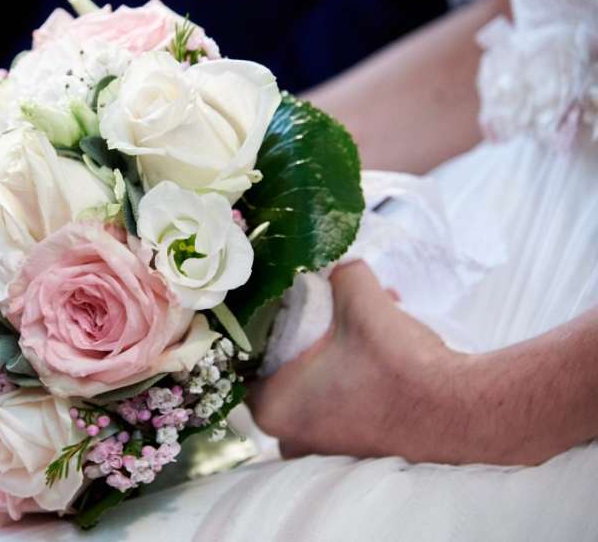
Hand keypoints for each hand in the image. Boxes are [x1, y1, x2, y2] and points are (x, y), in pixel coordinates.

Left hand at [248, 262, 465, 462]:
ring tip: (365, 321)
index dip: (264, 323)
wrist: (459, 411)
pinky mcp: (355, 452)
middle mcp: (290, 437)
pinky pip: (339, 403)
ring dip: (334, 353)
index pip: (246, 357)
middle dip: (307, 333)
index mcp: (273, 407)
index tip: (285, 300)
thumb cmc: (399, 364)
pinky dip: (352, 376)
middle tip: (333, 309)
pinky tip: (381, 348)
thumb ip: (337, 270)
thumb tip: (328, 253)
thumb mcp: (361, 300)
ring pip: (314, 385)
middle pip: (282, 369)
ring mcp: (323, 450)